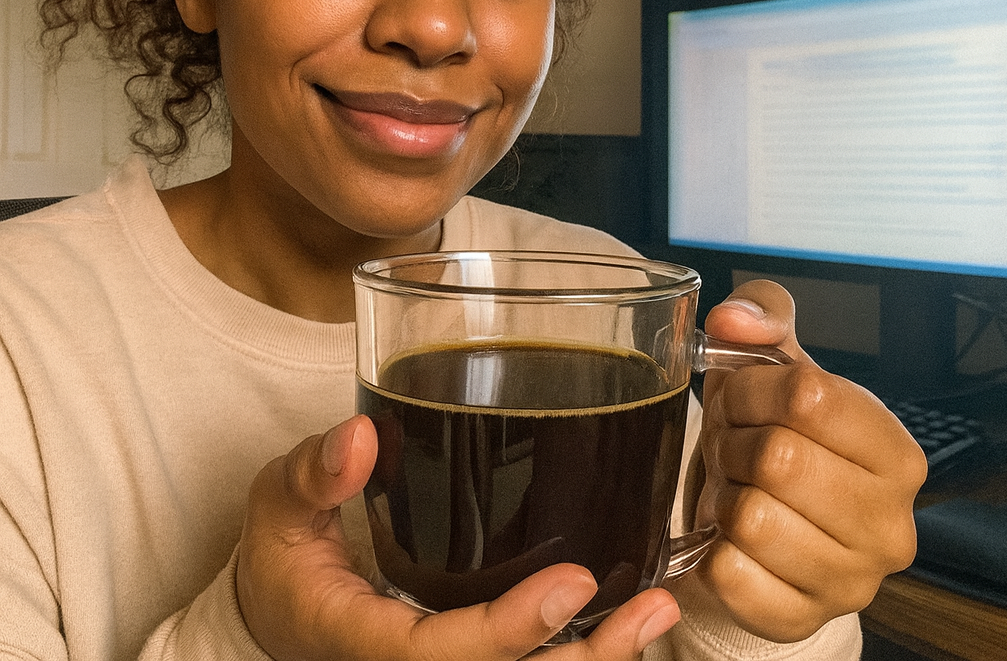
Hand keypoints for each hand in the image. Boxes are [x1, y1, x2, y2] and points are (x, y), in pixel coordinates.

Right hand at [236, 415, 680, 660]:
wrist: (279, 608)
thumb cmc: (283, 553)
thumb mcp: (277, 506)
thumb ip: (313, 474)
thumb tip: (358, 439)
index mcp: (360, 641)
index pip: (439, 655)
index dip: (508, 633)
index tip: (573, 586)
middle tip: (648, 606)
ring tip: (658, 609)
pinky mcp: (462, 655)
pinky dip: (579, 652)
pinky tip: (631, 616)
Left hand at [682, 280, 926, 641]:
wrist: (761, 511)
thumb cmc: (771, 429)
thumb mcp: (773, 360)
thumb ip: (760, 314)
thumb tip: (734, 321)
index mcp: (896, 452)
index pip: (806, 396)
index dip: (750, 388)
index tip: (741, 397)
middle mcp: (890, 524)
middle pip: (776, 458)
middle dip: (732, 442)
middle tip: (731, 446)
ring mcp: (850, 582)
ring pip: (751, 518)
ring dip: (722, 493)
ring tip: (734, 487)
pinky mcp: (798, 619)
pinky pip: (728, 573)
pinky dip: (710, 545)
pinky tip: (728, 535)